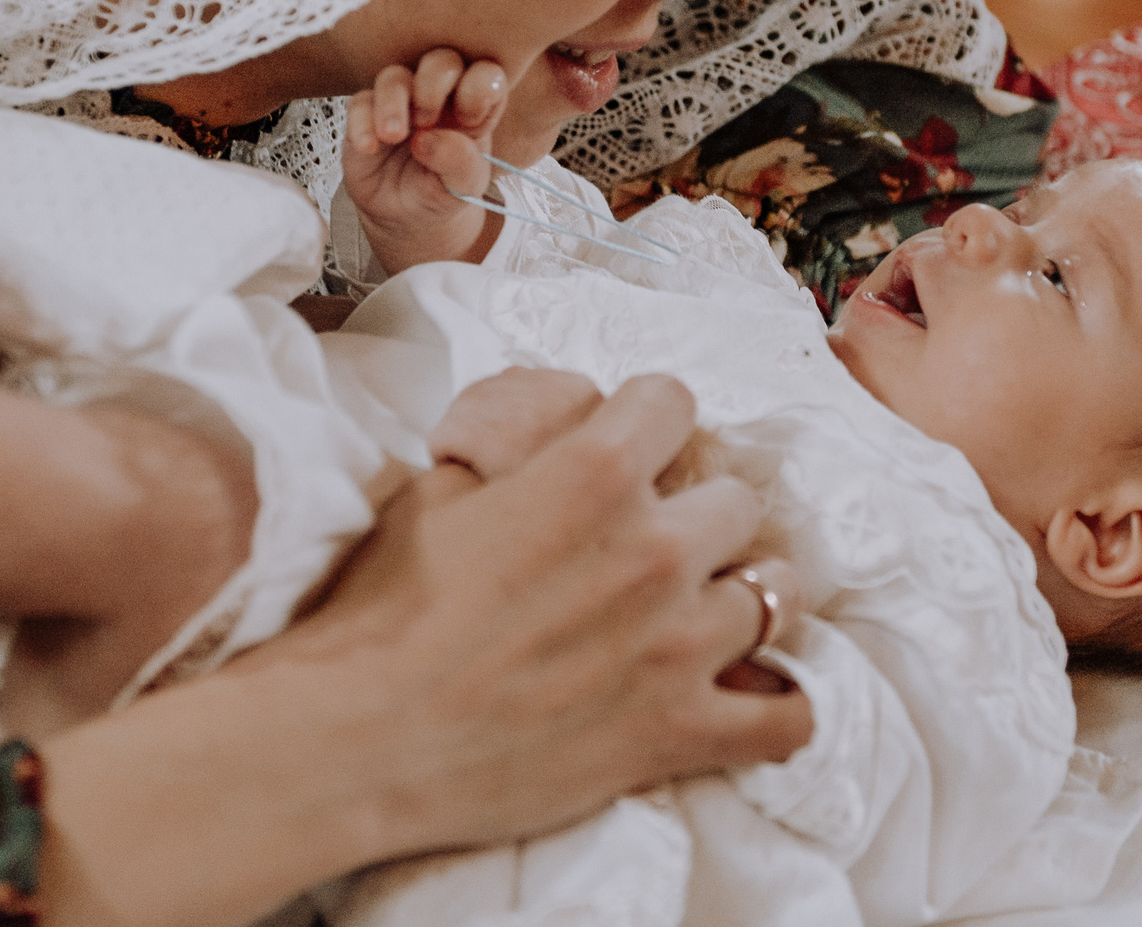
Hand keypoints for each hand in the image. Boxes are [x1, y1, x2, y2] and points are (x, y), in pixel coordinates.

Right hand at [252, 374, 810, 845]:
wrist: (355, 739)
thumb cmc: (380, 611)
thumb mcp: (440, 487)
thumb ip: (522, 446)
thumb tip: (560, 421)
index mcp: (594, 472)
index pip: (674, 401)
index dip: (647, 422)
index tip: (633, 448)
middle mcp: (655, 548)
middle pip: (737, 498)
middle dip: (699, 512)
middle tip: (661, 540)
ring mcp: (677, 644)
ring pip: (778, 592)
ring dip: (745, 595)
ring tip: (706, 609)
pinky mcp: (678, 732)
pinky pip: (787, 717)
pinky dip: (779, 705)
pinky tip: (751, 694)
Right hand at [344, 48, 508, 276]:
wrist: (404, 220)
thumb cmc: (442, 193)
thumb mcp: (464, 188)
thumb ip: (460, 163)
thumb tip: (428, 139)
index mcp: (472, 107)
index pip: (486, 74)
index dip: (480, 86)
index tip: (469, 118)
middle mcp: (438, 96)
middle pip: (440, 61)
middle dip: (434, 83)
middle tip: (427, 121)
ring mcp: (400, 103)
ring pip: (394, 76)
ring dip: (393, 102)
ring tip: (393, 136)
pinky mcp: (366, 116)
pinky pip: (360, 102)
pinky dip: (362, 122)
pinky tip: (369, 147)